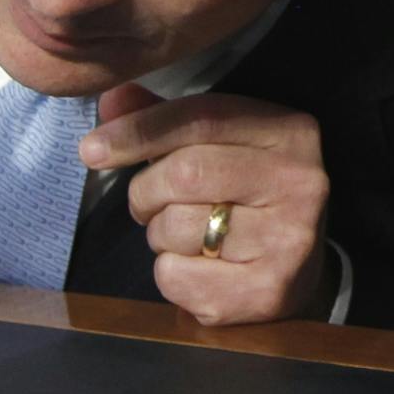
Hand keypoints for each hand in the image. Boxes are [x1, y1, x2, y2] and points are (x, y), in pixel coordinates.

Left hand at [80, 85, 333, 326]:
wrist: (299, 272)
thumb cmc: (247, 197)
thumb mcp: (220, 145)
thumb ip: (165, 120)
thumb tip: (112, 99)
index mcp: (291, 133)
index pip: (200, 118)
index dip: (138, 130)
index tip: (92, 148)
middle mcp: (301, 184)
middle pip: (184, 174)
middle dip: (145, 191)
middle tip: (147, 203)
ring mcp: (287, 243)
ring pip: (175, 228)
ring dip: (159, 233)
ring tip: (186, 235)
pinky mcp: (265, 294)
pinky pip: (176, 277)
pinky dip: (170, 273)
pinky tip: (199, 268)